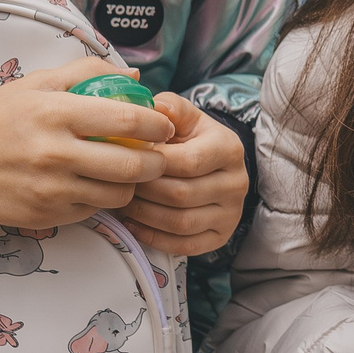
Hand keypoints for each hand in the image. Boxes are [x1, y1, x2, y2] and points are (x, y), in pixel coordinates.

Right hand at [0, 58, 170, 230]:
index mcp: (56, 113)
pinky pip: (93, 211)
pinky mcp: (47, 215)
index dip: (156, 124)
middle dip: (156, 162)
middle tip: (158, 155)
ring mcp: (52, 189)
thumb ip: (88, 72)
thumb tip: (134, 77)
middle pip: (130, 165)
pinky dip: (102, 199)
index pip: (126, 118)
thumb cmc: (0, 117)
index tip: (163, 125)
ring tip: (128, 171)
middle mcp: (56, 153)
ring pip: (117, 195)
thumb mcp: (38, 82)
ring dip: (132, 184)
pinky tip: (96, 185)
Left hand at [120, 92, 248, 256]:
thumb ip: (169, 108)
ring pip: (181, 222)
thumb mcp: (184, 117)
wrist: (211, 164)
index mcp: (229, 149)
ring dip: (144, 214)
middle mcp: (237, 183)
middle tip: (117, 183)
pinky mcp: (220, 236)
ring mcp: (231, 213)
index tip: (126, 159)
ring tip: (122, 200)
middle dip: (143, 190)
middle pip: (181, 194)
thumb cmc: (191, 139)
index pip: (187, 162)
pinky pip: (184, 245)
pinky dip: (153, 237)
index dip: (151, 164)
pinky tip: (132, 223)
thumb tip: (154, 107)